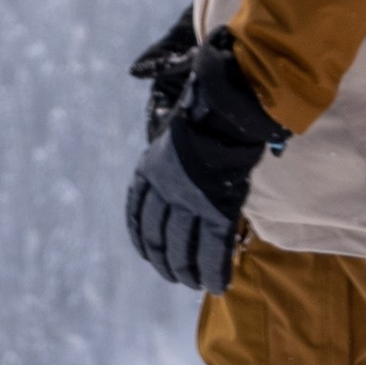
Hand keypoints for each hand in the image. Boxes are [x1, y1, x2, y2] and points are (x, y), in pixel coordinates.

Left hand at [125, 32, 288, 292]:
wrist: (227, 98)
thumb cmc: (205, 99)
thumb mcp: (173, 110)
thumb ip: (166, 131)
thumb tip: (141, 79)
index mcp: (151, 168)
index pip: (138, 213)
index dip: (143, 238)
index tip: (149, 253)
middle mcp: (164, 189)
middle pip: (159, 238)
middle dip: (166, 262)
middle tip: (177, 277)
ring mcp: (190, 200)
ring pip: (184, 249)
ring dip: (189, 272)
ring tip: (197, 284)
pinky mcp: (218, 207)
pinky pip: (214, 249)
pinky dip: (215, 270)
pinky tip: (219, 285)